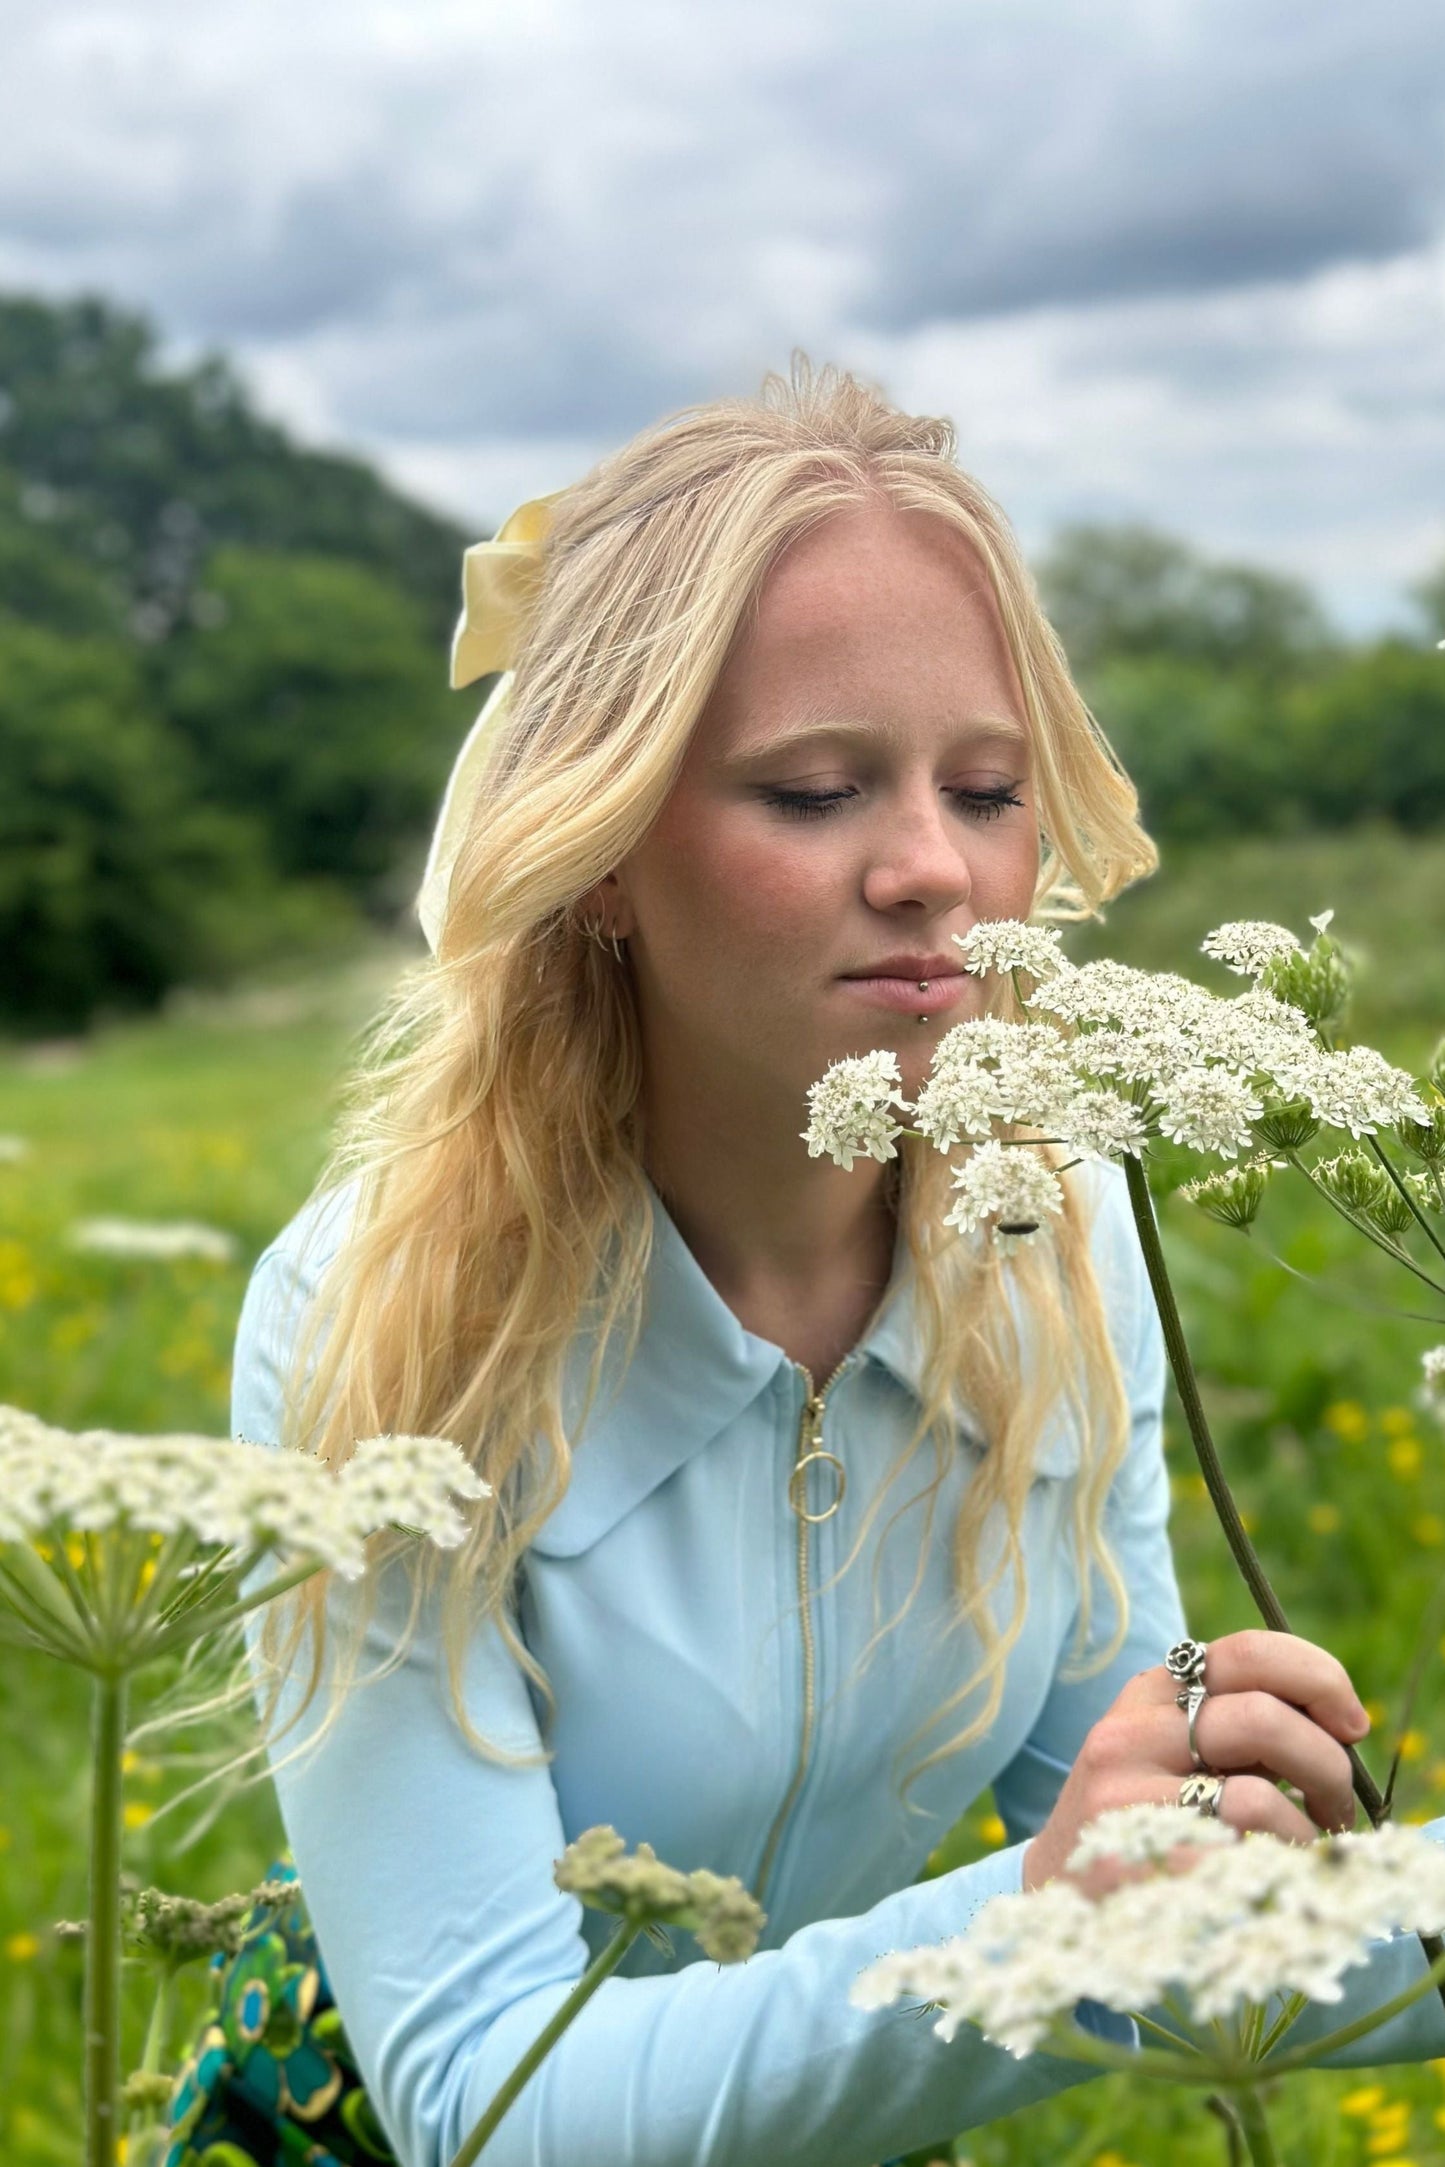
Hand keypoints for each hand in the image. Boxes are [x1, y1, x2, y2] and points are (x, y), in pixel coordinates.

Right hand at [1022, 1629, 1372, 1895]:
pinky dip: (1271, 1875)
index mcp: (1153, 1693)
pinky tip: (1265, 1881)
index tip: (1352, 1724)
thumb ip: (1246, 1728)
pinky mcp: (1126, 1860)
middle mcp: (1130, 1731)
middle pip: (1263, 1720)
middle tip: (1335, 1808)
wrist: (1058, 1888)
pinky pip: (1231, 1863)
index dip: (1318, 1679)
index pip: (1248, 1653)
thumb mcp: (1181, 1750)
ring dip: (1303, 1834)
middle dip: (1326, 1766)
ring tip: (1302, 1851)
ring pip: (1254, 1798)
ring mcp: (1121, 1796)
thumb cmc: (1148, 1818)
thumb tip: (1341, 1726)